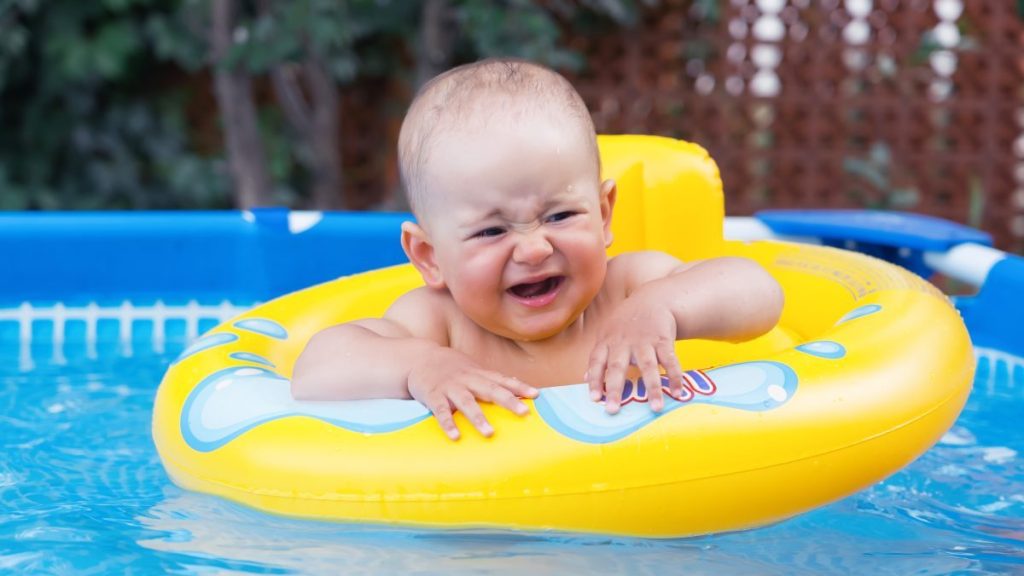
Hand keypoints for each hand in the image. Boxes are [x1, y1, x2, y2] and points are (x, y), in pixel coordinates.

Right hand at [407, 348, 537, 439]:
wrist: (420, 358)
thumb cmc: (453, 368)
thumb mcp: (474, 370)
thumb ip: (494, 380)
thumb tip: (520, 387)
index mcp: (479, 374)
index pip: (502, 380)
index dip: (519, 386)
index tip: (536, 395)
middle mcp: (467, 380)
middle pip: (490, 389)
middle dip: (508, 400)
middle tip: (524, 412)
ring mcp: (450, 388)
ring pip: (466, 402)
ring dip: (478, 417)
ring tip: (489, 433)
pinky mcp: (434, 396)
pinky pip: (441, 412)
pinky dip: (448, 424)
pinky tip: (455, 436)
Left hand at [586, 296, 685, 413]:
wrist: (652, 300)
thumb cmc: (626, 323)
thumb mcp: (607, 334)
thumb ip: (599, 356)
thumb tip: (585, 378)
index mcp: (607, 341)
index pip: (597, 362)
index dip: (594, 380)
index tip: (594, 399)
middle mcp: (624, 342)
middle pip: (618, 366)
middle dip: (614, 389)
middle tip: (613, 410)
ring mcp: (644, 341)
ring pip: (648, 366)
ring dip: (653, 387)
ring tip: (656, 408)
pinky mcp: (663, 340)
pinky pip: (670, 360)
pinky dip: (675, 376)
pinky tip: (677, 393)